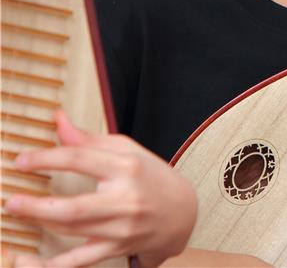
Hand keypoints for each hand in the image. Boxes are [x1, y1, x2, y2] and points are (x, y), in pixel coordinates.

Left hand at [4, 111, 197, 267]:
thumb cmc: (151, 176)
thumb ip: (88, 139)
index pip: (80, 160)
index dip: (46, 159)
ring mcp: (122, 227)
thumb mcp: (126, 150)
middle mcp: (125, 198)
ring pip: (72, 229)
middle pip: (73, 206)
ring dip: (40, 221)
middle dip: (37, 206)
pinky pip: (81, 260)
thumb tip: (57, 121)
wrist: (182, 212)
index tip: (21, 161)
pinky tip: (28, 260)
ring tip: (19, 211)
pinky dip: (54, 264)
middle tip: (11, 201)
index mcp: (127, 167)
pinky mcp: (117, 247)